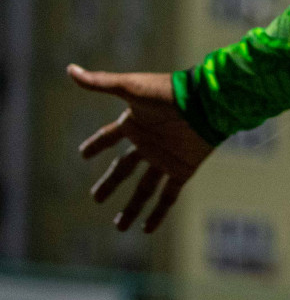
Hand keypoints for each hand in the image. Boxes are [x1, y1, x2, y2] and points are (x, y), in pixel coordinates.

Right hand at [69, 64, 213, 232]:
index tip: (83, 154)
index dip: (96, 145)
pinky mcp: (183, 169)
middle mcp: (149, 143)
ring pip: (144, 188)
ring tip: (119, 227)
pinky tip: (147, 230)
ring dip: (132, 207)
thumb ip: (100, 82)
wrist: (210, 102)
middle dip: (110, 183)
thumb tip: (69, 70)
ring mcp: (165, 157)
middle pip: (124, 168)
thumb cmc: (170, 92)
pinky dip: (158, 212)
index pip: (109, 137)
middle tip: (95, 199)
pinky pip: (168, 195)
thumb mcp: (131, 88)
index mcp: (135, 123)